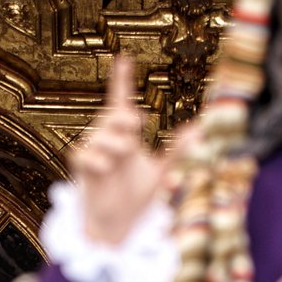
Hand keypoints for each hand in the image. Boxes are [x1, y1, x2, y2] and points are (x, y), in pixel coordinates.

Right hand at [69, 55, 201, 245]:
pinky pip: (85, 154)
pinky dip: (99, 162)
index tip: (124, 58)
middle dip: (126, 121)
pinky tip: (107, 169)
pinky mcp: (81, 167)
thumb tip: (200, 130)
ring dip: (116, 146)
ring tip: (121, 160)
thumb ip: (177, 150)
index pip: (122, 101)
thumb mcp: (161, 171)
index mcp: (124, 134)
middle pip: (114, 114)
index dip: (122, 79)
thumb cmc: (135, 196)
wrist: (118, 223)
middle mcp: (107, 137)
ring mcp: (93, 151)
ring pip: (102, 134)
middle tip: (135, 133)